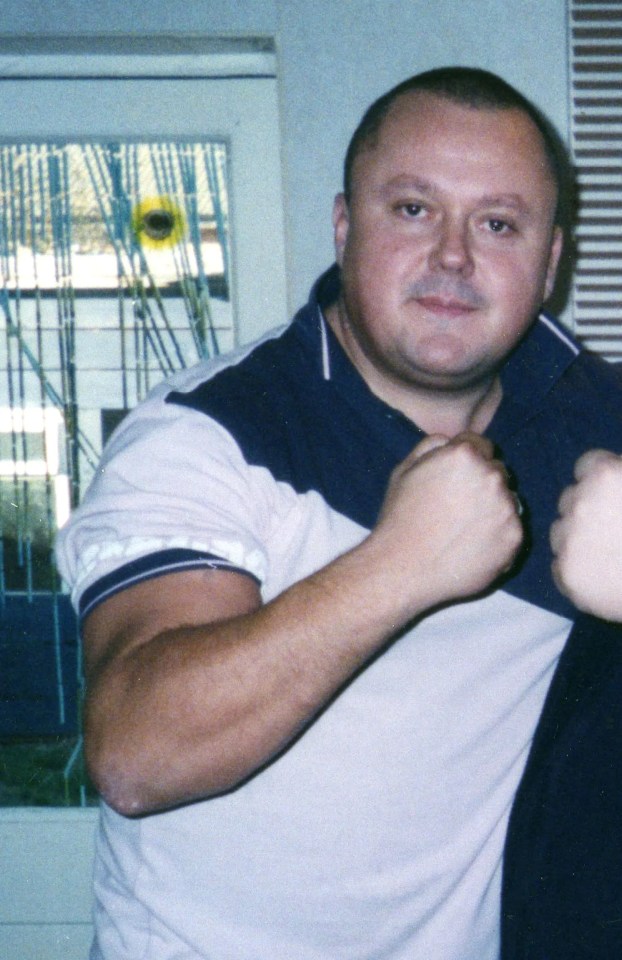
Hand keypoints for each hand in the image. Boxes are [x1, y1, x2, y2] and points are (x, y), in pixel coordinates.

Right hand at [372, 432, 523, 612]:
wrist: (402, 568)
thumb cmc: (399, 519)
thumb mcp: (404, 470)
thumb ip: (431, 446)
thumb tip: (451, 440)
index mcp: (465, 455)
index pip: (480, 444)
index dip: (465, 461)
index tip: (453, 480)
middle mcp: (492, 476)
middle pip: (496, 471)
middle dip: (481, 483)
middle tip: (456, 508)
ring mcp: (506, 508)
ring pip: (507, 500)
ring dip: (492, 509)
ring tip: (462, 530)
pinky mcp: (515, 538)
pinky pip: (512, 529)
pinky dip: (497, 536)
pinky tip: (471, 546)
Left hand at [551, 449, 621, 619]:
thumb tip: (617, 470)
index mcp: (605, 476)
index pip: (587, 464)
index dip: (602, 480)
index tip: (614, 495)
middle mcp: (579, 503)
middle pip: (570, 498)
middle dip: (588, 509)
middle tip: (613, 528)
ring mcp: (568, 539)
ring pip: (560, 532)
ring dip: (576, 538)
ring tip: (608, 555)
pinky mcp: (566, 573)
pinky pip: (560, 566)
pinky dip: (576, 570)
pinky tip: (602, 577)